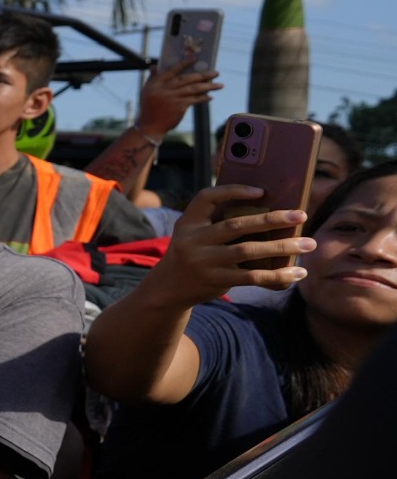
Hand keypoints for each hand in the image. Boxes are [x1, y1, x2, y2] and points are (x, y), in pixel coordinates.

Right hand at [137, 54, 223, 136]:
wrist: (150, 126)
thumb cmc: (148, 108)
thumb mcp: (146, 91)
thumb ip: (152, 78)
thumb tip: (154, 66)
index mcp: (156, 83)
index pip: (172, 70)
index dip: (184, 64)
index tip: (195, 58)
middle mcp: (165, 88)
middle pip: (187, 78)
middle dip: (203, 75)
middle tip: (216, 73)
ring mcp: (173, 97)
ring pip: (194, 89)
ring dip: (209, 86)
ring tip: (220, 85)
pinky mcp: (180, 107)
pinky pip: (195, 100)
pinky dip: (203, 98)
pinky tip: (210, 96)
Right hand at [149, 184, 313, 301]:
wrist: (169, 286)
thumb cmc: (195, 252)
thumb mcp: (196, 234)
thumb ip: (219, 222)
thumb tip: (271, 215)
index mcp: (188, 222)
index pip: (206, 198)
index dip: (232, 191)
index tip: (261, 191)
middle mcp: (192, 240)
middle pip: (236, 225)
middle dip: (272, 219)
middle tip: (301, 215)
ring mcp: (203, 261)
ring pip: (248, 250)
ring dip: (282, 247)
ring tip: (308, 244)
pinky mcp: (215, 280)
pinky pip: (251, 277)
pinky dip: (277, 275)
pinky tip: (297, 273)